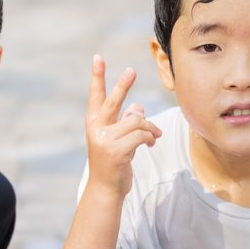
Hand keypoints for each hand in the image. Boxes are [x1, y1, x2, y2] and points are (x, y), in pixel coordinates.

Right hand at [84, 55, 160, 197]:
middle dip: (123, 85)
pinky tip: (152, 143)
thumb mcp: (117, 140)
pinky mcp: (117, 151)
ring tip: (155, 135)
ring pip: (136, 121)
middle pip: (113, 101)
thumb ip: (125, 122)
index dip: (97, 76)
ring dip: (150, 127)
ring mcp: (105, 140)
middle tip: (132, 70)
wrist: (106, 190)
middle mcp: (96, 129)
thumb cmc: (113, 163)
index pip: (96, 96)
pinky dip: (150, 137)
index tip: (98, 58)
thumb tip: (138, 107)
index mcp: (94, 123)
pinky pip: (141, 135)